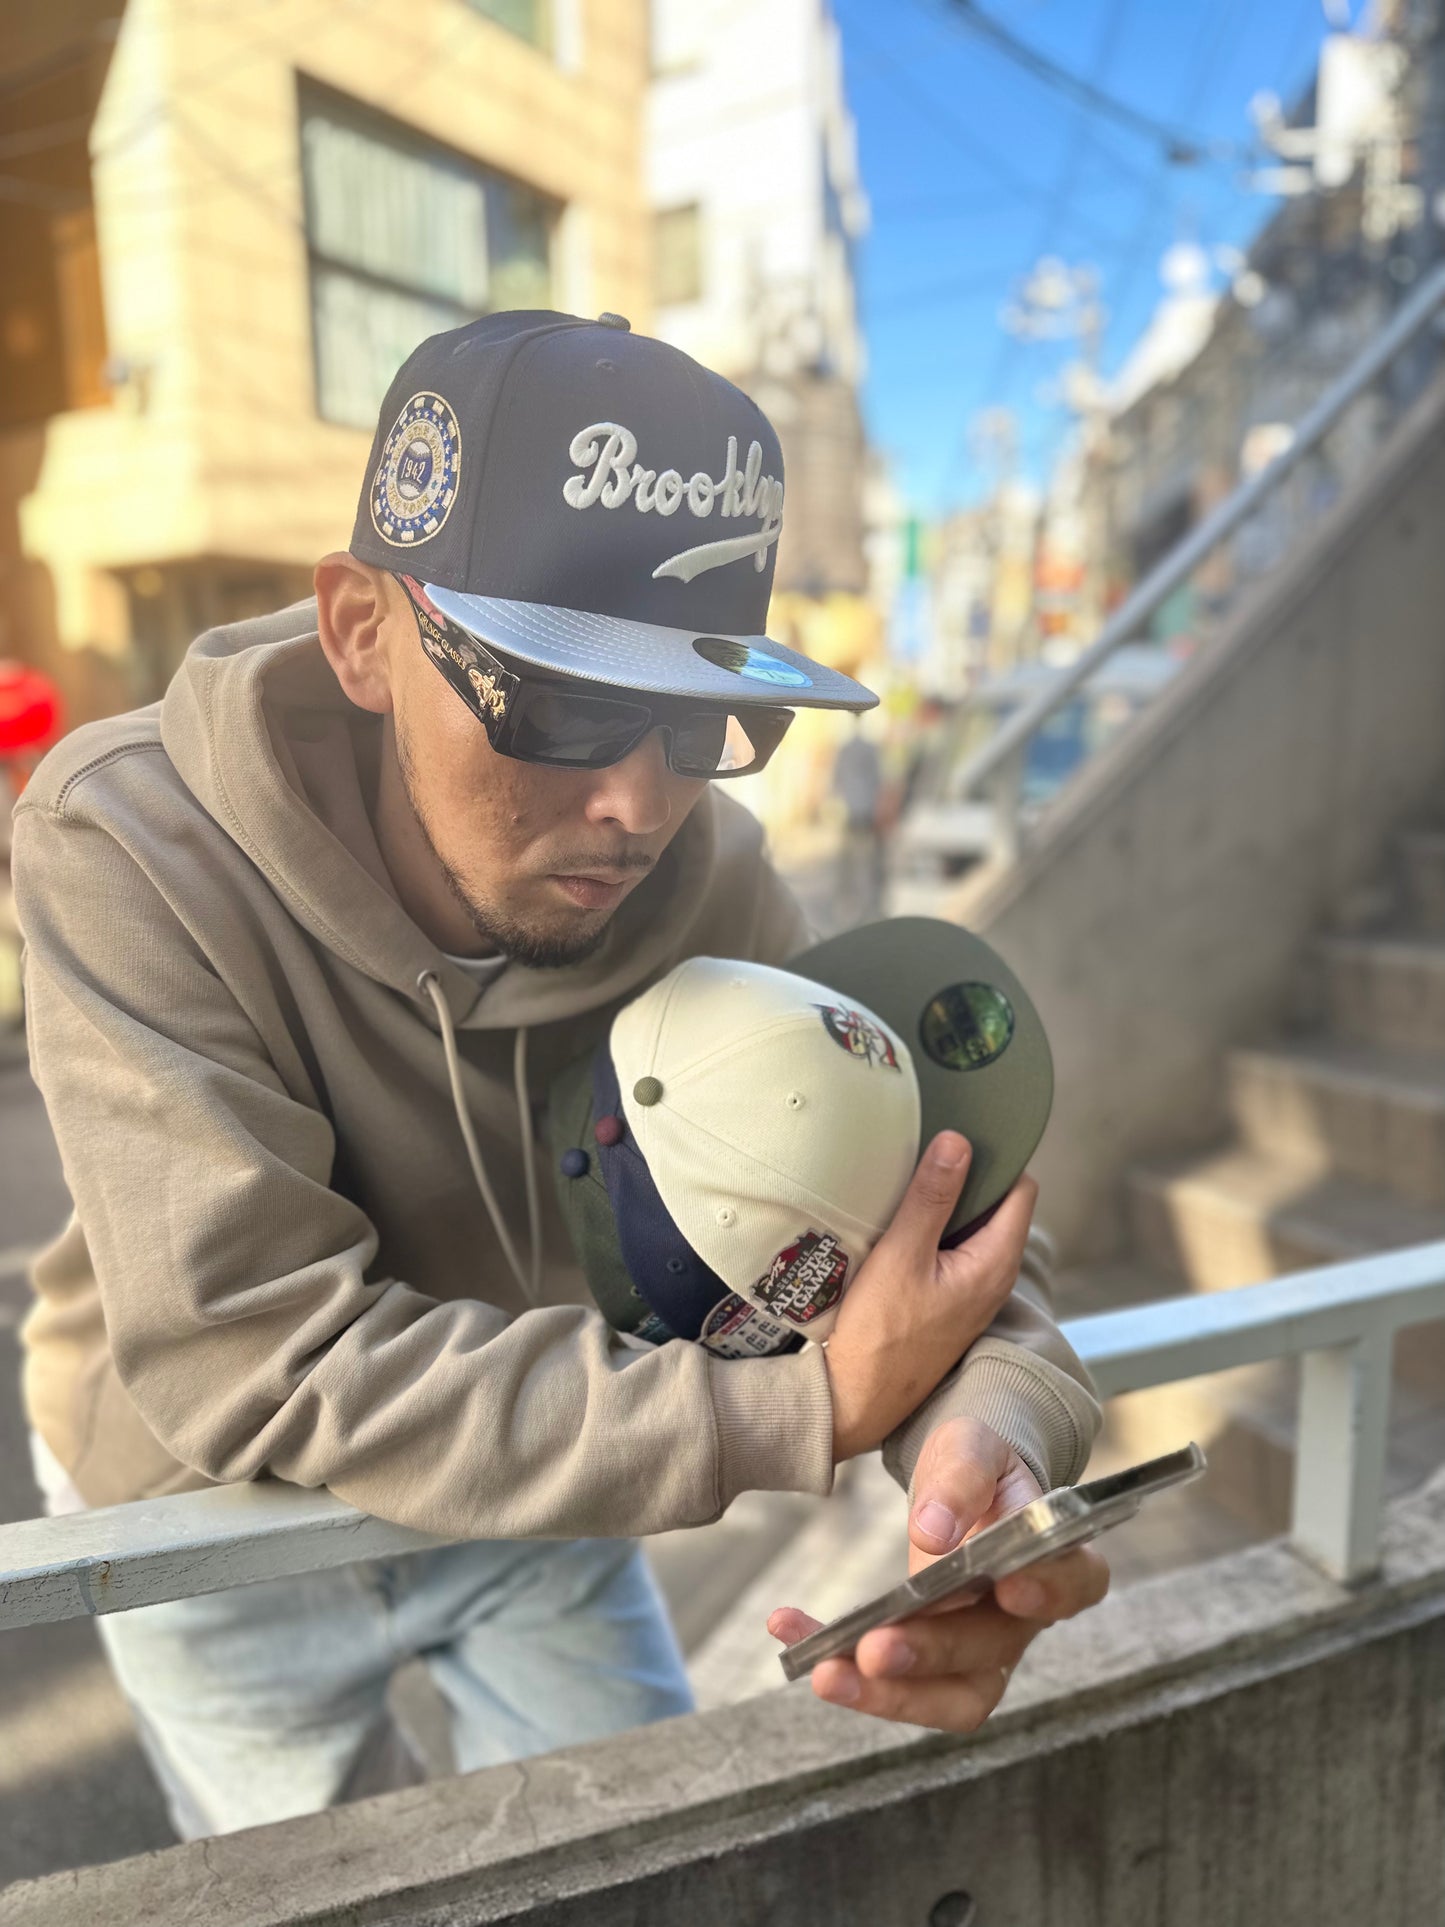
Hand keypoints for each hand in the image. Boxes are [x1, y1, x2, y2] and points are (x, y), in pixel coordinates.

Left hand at [768, 1419, 1108, 1730]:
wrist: (960, 1483)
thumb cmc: (978, 1465)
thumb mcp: (972, 1446)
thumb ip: (962, 1477)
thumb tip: (934, 1531)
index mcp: (1053, 1556)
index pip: (1074, 1582)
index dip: (1048, 1592)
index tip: (1008, 1587)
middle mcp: (1024, 1618)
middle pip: (992, 1652)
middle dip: (930, 1655)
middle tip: (873, 1649)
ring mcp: (980, 1650)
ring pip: (949, 1696)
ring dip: (885, 1694)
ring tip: (824, 1674)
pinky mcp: (931, 1663)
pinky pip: (893, 1681)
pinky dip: (840, 1665)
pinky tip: (788, 1630)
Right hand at [823, 1135, 1036, 1461]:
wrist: (856, 1398)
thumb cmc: (880, 1334)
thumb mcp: (901, 1254)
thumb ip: (932, 1197)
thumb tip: (958, 1142)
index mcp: (995, 1263)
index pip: (1021, 1190)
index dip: (998, 1158)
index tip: (963, 1135)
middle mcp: (994, 1278)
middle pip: (998, 1207)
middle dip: (969, 1177)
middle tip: (929, 1151)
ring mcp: (973, 1294)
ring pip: (973, 1229)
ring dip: (948, 1205)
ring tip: (912, 1182)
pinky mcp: (949, 1303)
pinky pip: (954, 1251)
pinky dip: (936, 1232)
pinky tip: (903, 1223)